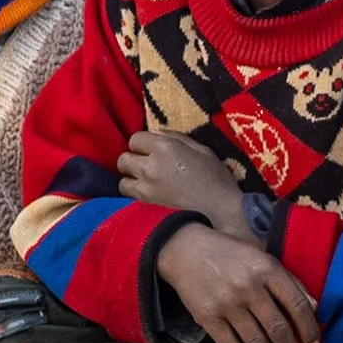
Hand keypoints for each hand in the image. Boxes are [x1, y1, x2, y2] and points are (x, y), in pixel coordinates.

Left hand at [120, 131, 253, 240]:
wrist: (221, 210)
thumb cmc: (216, 178)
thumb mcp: (202, 149)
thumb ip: (176, 138)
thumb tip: (155, 132)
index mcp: (165, 147)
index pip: (135, 139)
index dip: (143, 144)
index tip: (152, 150)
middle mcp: (151, 165)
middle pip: (123, 159)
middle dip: (134, 160)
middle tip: (148, 166)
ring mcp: (146, 186)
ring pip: (122, 179)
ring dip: (131, 179)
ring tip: (146, 182)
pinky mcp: (146, 204)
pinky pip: (128, 195)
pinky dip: (134, 193)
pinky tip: (148, 194)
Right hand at [155, 224, 319, 342]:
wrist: (186, 250)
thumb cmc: (232, 254)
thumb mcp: (264, 259)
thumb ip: (290, 281)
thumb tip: (314, 309)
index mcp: (268, 269)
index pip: (297, 305)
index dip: (309, 328)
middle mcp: (249, 287)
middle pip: (278, 329)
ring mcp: (227, 304)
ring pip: (256, 342)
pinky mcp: (207, 318)